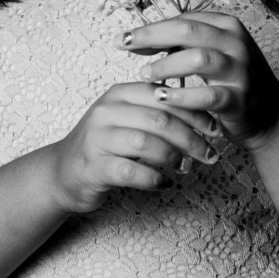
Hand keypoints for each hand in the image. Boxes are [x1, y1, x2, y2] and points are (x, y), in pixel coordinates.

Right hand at [49, 80, 221, 214]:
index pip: (164, 96)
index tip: (215, 129)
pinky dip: (154, 178)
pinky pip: (131, 171)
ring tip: (186, 168)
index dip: (194, 113)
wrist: (63, 172)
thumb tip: (205, 117)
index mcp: (119, 94)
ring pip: (146, 143)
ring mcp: (97, 139)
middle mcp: (106, 111)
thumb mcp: (128, 119)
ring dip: (174, 158)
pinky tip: (164, 183)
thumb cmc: (106, 145)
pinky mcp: (93, 167)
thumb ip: (157, 112)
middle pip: (160, 119)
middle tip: (210, 154)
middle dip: (191, 138)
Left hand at [115, 13, 278, 148]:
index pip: (182, 20)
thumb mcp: (211, 53)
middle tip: (124, 46)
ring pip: (199, 58)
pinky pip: (208, 96)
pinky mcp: (240, 98)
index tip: (124, 39)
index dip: (150, 28)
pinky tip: (163, 98)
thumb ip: (181, 44)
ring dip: (166, 66)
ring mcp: (240, 70)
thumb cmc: (231, 80)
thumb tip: (138, 41)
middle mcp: (236, 42)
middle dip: (150, 37)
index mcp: (227, 25)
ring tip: (145, 75)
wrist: (269, 114)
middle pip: (187, 31)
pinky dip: (182, 96)